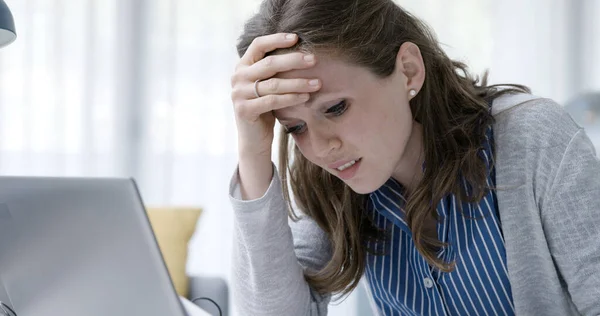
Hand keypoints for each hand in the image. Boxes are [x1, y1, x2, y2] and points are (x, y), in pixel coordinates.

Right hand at [231, 33, 320, 157]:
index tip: (297, 38)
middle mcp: (238, 77)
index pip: (258, 45)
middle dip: (294, 60)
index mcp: (242, 66)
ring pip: (274, 84)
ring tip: (317, 83)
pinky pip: (273, 101)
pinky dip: (291, 98)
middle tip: (313, 60)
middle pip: (269, 64)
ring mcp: (239, 94)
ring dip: (298, 82)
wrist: (254, 139)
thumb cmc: (265, 108)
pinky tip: (306, 97)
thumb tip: (303, 52)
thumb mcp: (267, 85)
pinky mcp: (244, 110)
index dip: (277, 39)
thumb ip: (275, 70)